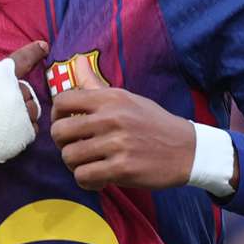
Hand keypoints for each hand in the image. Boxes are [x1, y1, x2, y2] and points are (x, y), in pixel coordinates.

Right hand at [0, 40, 48, 194]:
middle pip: (26, 91)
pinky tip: (5, 135)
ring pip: (32, 111)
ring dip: (21, 114)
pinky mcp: (21, 137)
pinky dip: (22, 131)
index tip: (43, 47)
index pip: (22, 59)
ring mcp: (20, 115)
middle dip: (16, 97)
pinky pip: (31, 130)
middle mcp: (14, 92)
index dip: (33, 52)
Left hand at [50, 61, 196, 190]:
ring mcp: (117, 143)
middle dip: (62, 143)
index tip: (67, 124)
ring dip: (74, 164)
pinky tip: (99, 178)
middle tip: (75, 147)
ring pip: (69, 156)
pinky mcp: (122, 168)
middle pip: (60, 131)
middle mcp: (111, 118)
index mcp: (110, 98)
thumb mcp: (126, 98)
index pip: (63, 101)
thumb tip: (76, 62)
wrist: (186, 149)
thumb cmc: (152, 122)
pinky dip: (87, 181)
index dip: (56, 115)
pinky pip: (84, 177)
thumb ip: (96, 85)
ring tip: (88, 164)